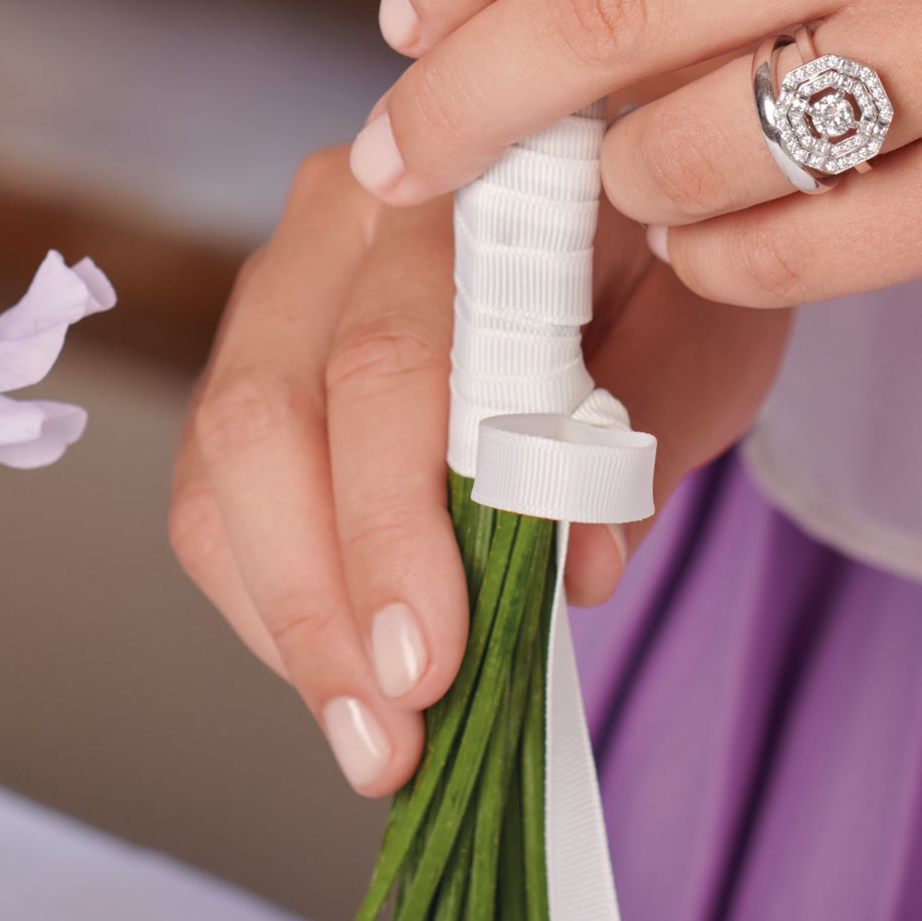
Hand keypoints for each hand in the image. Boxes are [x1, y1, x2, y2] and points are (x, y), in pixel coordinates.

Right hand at [169, 146, 788, 795]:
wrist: (649, 213)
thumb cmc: (679, 269)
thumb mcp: (703, 337)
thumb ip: (636, 442)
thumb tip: (573, 571)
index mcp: (458, 182)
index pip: (389, 361)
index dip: (394, 523)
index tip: (429, 659)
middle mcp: (345, 209)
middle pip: (268, 415)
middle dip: (321, 597)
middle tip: (390, 733)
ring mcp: (286, 276)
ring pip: (220, 463)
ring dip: (287, 618)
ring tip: (369, 738)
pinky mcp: (259, 351)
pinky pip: (217, 488)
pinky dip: (275, 596)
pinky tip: (347, 674)